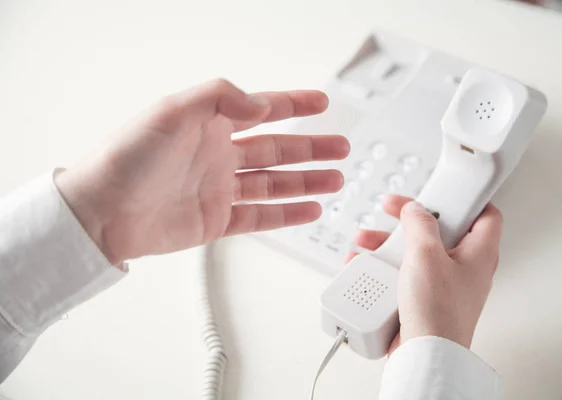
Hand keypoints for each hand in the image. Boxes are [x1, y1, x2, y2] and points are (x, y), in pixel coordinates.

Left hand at [55, 79, 349, 264]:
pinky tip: (309, 210)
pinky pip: (260, 217)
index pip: (262, 110)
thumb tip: (260, 105)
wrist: (101, 213)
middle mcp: (217, 155)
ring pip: (274, 183)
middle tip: (341, 147)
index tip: (321, 102)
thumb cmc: (126, 159)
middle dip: (311, 147)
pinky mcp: (215, 220)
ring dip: (306, 181)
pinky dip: (287, 214)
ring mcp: (219, 189)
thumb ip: (218, 98)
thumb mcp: (171, 112)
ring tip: (336, 179)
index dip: (293, 104)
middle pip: (277, 148)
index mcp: (208, 124)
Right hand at [346, 196, 502, 351]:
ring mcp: (445, 283)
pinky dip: (387, 266)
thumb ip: (420, 223)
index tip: (442, 190)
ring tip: (368, 241)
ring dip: (391, 243)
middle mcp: (466, 267)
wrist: (425, 354)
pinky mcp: (426, 298)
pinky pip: (406, 273)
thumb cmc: (438, 311)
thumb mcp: (426, 253)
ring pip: (418, 251)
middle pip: (441, 230)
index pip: (485, 214)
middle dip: (411, 220)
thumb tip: (415, 210)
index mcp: (479, 252)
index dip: (466, 198)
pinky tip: (367, 265)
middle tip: (394, 210)